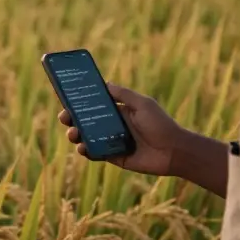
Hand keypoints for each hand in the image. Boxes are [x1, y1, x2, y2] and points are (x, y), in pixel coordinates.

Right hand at [60, 82, 186, 175]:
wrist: (174, 151)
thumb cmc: (161, 124)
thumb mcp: (143, 104)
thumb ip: (124, 95)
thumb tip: (105, 83)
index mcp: (118, 111)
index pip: (94, 104)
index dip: (79, 101)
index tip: (65, 96)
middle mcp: (112, 125)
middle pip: (85, 121)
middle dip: (71, 118)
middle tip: (64, 117)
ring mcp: (111, 141)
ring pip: (86, 137)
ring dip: (75, 134)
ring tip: (73, 134)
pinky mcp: (113, 157)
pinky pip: (95, 153)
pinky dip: (86, 151)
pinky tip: (83, 148)